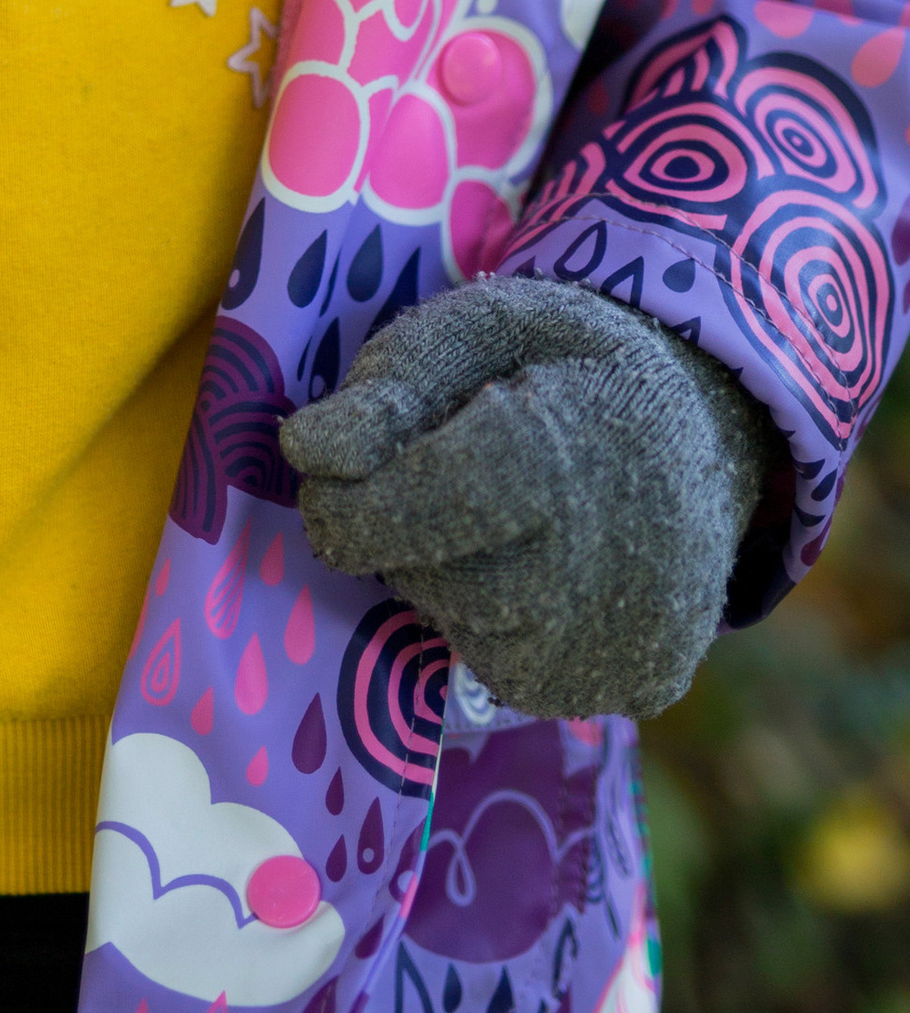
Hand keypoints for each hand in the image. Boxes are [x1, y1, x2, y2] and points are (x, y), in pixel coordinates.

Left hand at [277, 277, 774, 720]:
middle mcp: (592, 572)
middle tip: (453, 474)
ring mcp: (623, 643)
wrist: (708, 418)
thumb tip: (304, 450)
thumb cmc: (568, 360)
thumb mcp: (479, 324)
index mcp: (548, 460)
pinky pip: (521, 676)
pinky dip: (508, 627)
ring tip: (509, 516)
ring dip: (456, 581)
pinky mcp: (640, 687)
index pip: (402, 513)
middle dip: (408, 533)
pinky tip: (547, 566)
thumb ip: (388, 385)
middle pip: (428, 580)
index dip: (344, 503)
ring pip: (467, 633)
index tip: (329, 472)